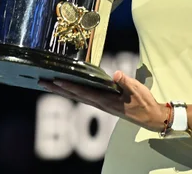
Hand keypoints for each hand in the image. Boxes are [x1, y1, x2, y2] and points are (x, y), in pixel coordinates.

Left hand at [38, 70, 167, 132]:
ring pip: (76, 97)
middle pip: (74, 95)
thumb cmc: (143, 103)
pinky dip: (72, 92)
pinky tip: (67, 89)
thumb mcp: (137, 90)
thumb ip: (126, 82)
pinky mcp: (103, 103)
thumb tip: (115, 74)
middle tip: (41, 81)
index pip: (84, 92)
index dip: (70, 86)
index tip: (56, 80)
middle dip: (57, 88)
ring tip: (48, 84)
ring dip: (61, 91)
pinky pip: (83, 97)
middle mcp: (100, 104)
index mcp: (106, 100)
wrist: (149, 116)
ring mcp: (100, 104)